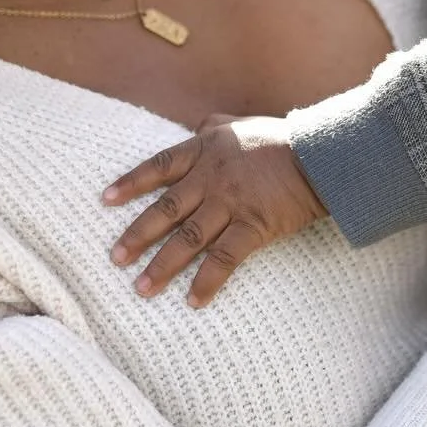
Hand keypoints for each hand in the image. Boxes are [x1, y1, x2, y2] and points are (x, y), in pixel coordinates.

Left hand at [104, 116, 325, 305]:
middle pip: (166, 209)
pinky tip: (193, 301)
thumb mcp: (240, 124)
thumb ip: (214, 127)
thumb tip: (197, 126)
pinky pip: (224, 259)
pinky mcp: (253, 226)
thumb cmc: (281, 139)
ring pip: (188, 239)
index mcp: (205, 151)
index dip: (131, 184)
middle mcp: (211, 178)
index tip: (106, 200)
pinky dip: (207, 281)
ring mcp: (231, 204)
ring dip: (162, 266)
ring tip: (142, 289)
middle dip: (138, 235)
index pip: (159, 167)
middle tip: (115, 258)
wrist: (320, 155)